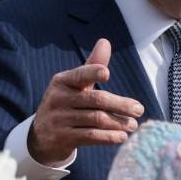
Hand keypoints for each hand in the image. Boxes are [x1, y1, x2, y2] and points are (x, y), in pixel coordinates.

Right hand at [27, 38, 144, 165]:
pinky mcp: (63, 138)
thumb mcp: (73, 85)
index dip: (92, 73)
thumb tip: (105, 41)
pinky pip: (91, 136)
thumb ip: (91, 66)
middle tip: (139, 110)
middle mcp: (58, 99)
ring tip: (133, 125)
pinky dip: (109, 137)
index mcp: (62, 81)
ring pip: (96, 119)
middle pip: (95, 100)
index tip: (106, 74)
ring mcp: (59, 119)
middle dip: (120, 105)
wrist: (41, 137)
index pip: (80, 75)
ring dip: (118, 123)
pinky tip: (122, 137)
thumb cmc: (65, 105)